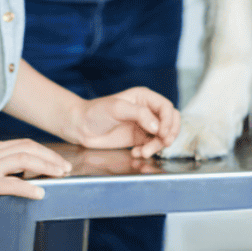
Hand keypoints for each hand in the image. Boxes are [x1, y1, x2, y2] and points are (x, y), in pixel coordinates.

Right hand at [0, 139, 71, 222]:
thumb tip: (14, 170)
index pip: (24, 144)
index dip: (44, 152)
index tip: (58, 161)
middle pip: (29, 149)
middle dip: (51, 157)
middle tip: (66, 168)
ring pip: (24, 161)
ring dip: (46, 167)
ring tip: (60, 175)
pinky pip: (11, 184)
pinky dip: (28, 187)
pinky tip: (40, 193)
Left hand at [65, 86, 181, 157]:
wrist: (81, 128)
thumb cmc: (96, 112)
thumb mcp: (117, 108)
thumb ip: (139, 114)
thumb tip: (157, 127)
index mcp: (144, 97)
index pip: (166, 107)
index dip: (169, 121)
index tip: (163, 134)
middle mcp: (147, 110)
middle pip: (170, 121)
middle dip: (169, 134)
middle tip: (163, 144)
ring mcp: (144, 125)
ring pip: (163, 136)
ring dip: (157, 146)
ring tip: (143, 152)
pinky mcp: (139, 138)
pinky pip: (152, 145)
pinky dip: (148, 151)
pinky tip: (136, 153)